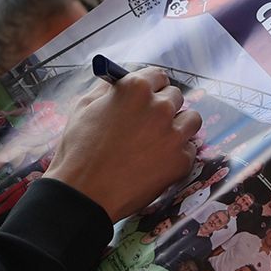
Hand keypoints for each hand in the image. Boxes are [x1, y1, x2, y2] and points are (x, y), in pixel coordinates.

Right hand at [46, 67, 202, 220]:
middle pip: (175, 96)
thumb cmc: (78, 151)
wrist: (85, 195)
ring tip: (159, 140)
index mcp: (136, 89)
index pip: (158, 76)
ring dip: (178, 126)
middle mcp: (161, 107)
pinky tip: (157, 162)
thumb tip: (119, 82)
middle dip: (163, 106)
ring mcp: (174, 135)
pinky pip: (189, 149)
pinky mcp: (181, 161)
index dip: (151, 86)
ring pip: (191, 119)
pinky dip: (176, 153)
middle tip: (149, 122)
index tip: (149, 94)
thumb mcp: (84, 107)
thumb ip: (107, 89)